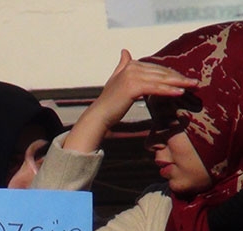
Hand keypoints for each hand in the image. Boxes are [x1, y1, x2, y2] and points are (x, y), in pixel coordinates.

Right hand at [64, 49, 198, 152]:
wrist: (100, 115)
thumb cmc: (110, 102)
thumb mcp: (116, 80)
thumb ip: (122, 65)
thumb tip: (125, 51)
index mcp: (130, 65)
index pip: (156, 69)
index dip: (171, 74)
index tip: (184, 79)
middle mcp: (131, 68)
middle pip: (160, 73)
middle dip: (179, 78)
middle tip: (194, 83)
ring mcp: (132, 76)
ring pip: (161, 80)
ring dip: (179, 83)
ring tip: (192, 87)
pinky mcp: (134, 87)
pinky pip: (156, 88)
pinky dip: (169, 90)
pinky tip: (180, 93)